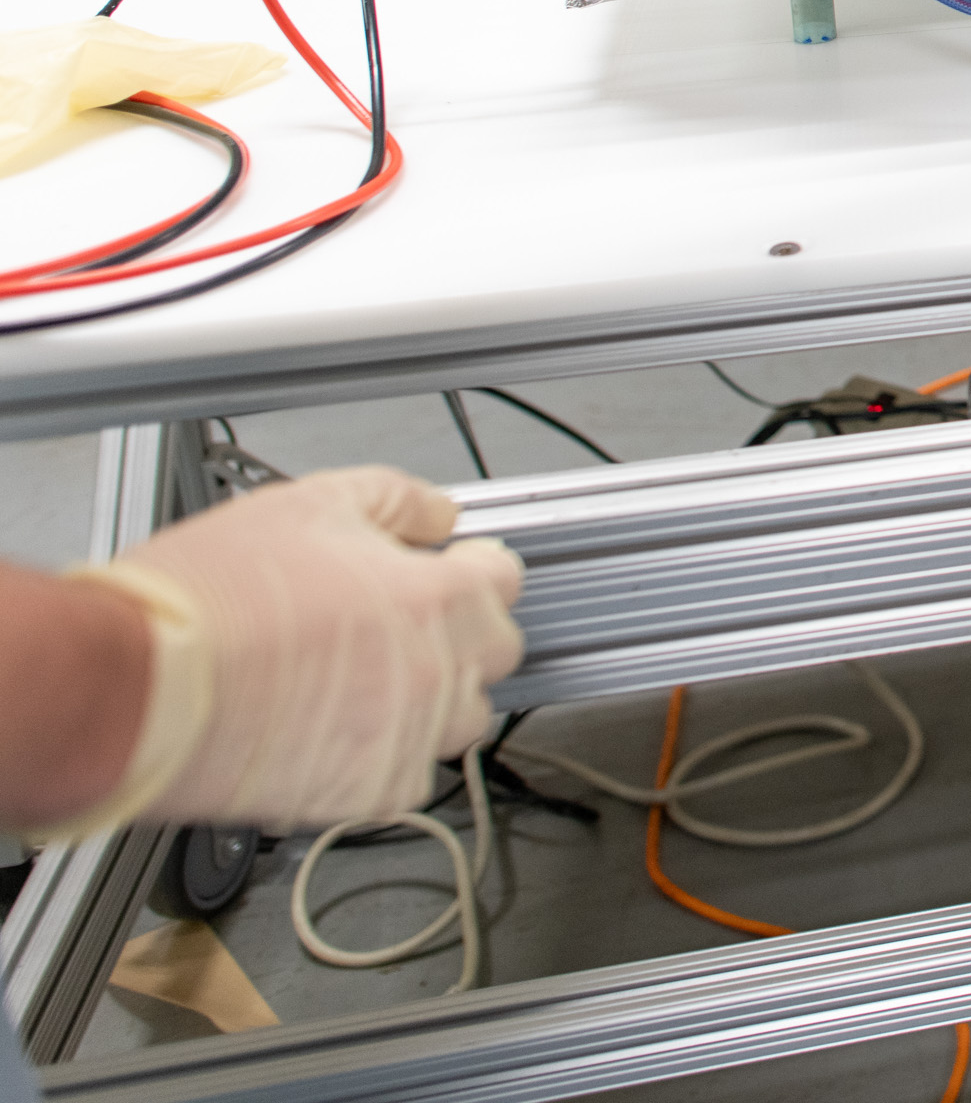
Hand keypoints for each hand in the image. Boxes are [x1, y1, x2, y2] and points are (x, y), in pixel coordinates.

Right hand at [58, 467, 523, 835]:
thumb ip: (396, 500)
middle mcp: (441, 673)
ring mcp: (408, 739)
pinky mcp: (365, 794)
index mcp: (440, 597)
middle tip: (388, 627)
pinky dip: (378, 757)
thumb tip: (435, 513)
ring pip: (455, 722)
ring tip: (348, 682)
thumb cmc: (212, 600)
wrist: (140, 684)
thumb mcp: (311, 503)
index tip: (441, 571)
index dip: (467, 569)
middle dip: (454, 635)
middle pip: (491, 653)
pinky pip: (403, 777)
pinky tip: (324, 727)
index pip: (505, 579)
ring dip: (423, 701)